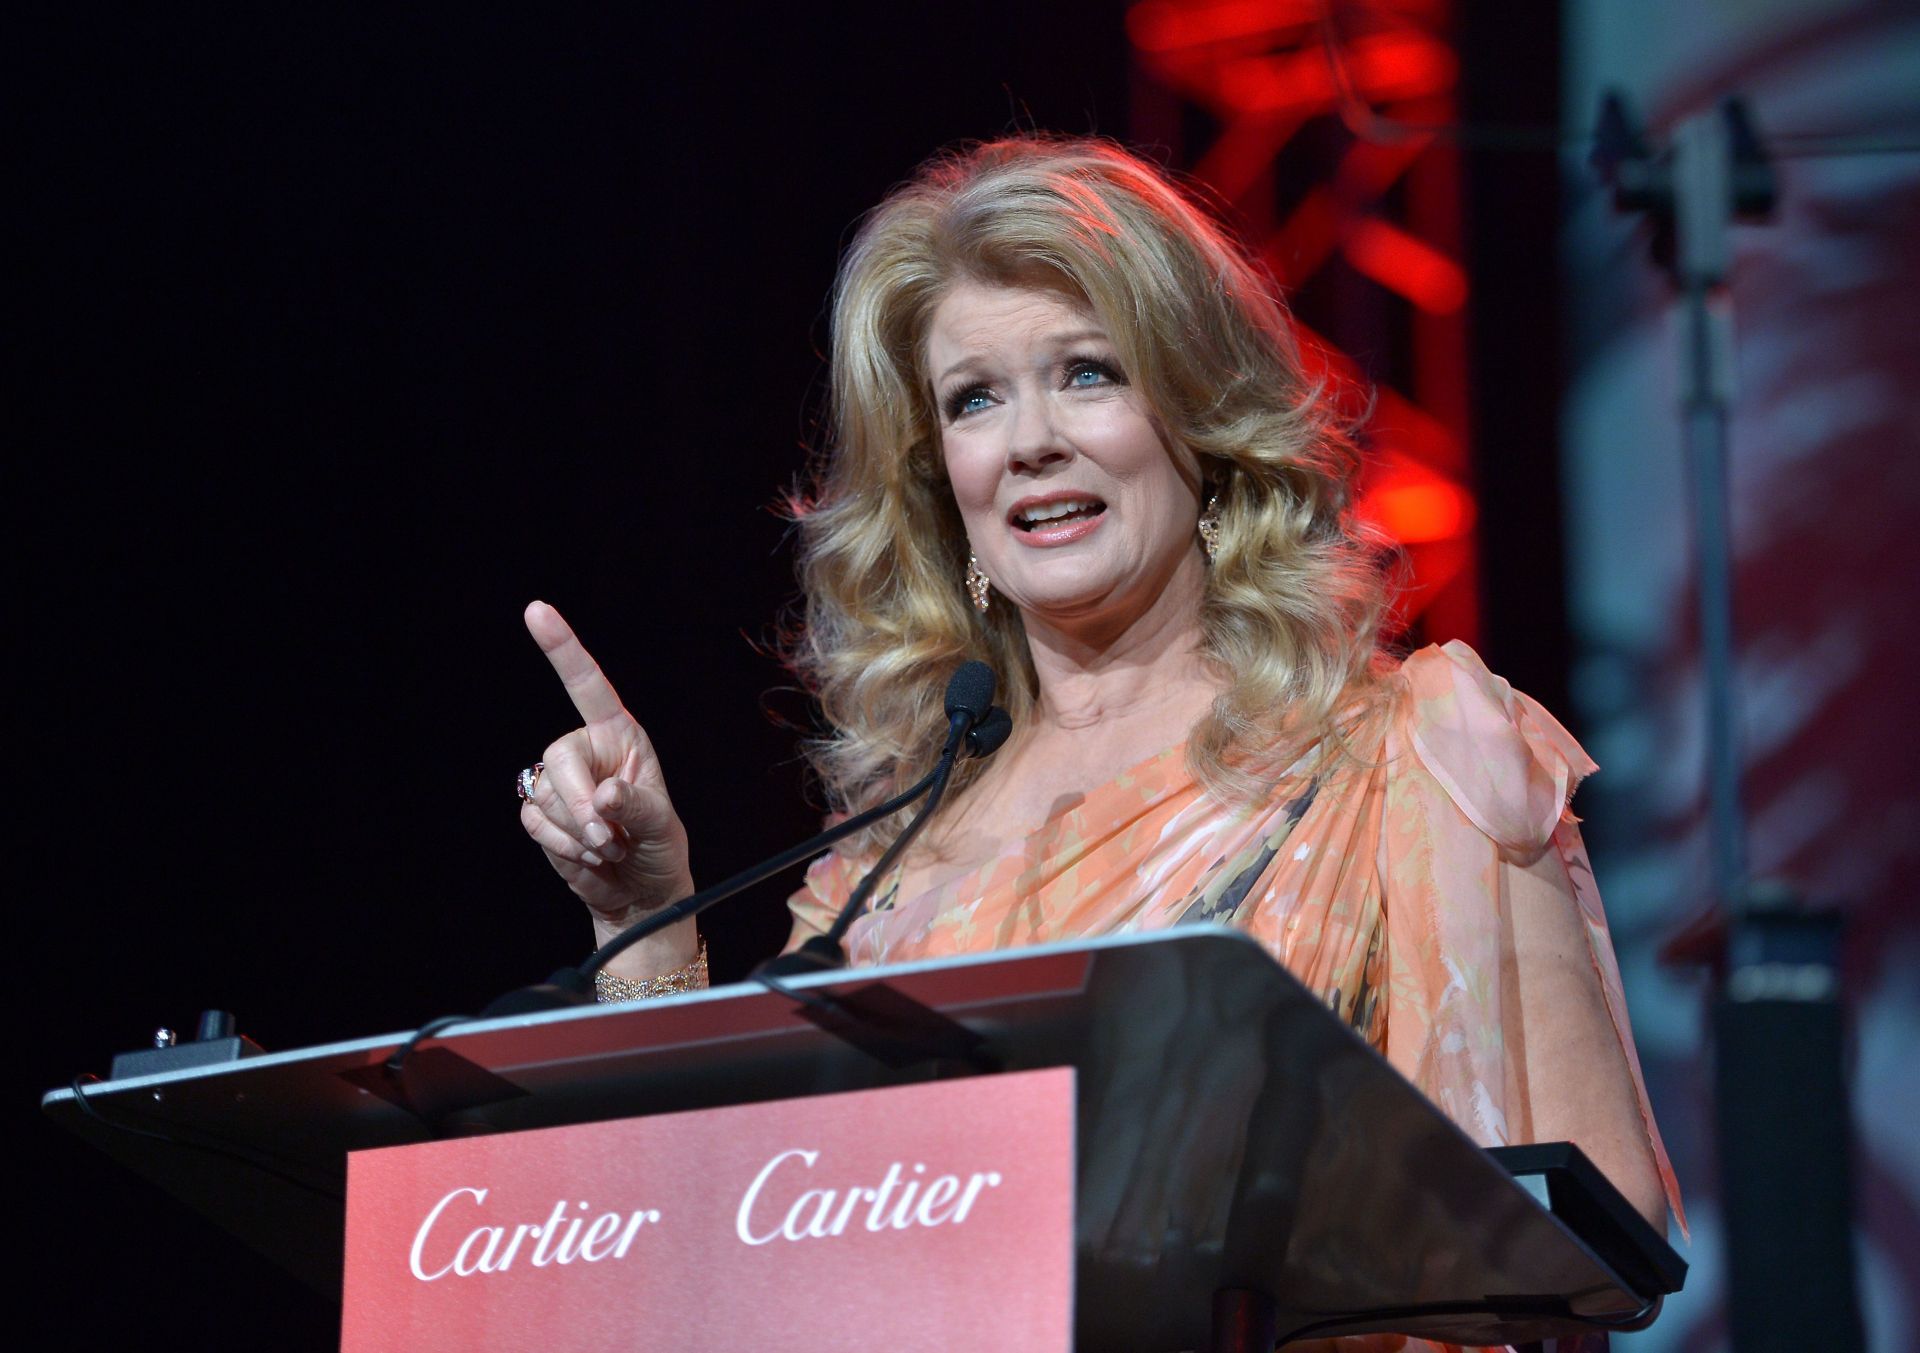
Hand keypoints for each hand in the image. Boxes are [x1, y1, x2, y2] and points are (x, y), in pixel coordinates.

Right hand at [518, 601, 694, 935]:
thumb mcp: (661, 826)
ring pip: (545, 795)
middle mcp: (587, 751)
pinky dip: (560, 845)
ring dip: (577, 832)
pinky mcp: (541, 813)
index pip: (587, 686)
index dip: (563, 648)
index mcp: (621, 736)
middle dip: (582, 804)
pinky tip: (586, 856)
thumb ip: (635, 806)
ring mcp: (560, 783)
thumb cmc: (659, 849)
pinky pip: (533, 820)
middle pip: (558, 758)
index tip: (537, 611)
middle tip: (609, 839)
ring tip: (607, 847)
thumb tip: (605, 795)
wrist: (640, 894)